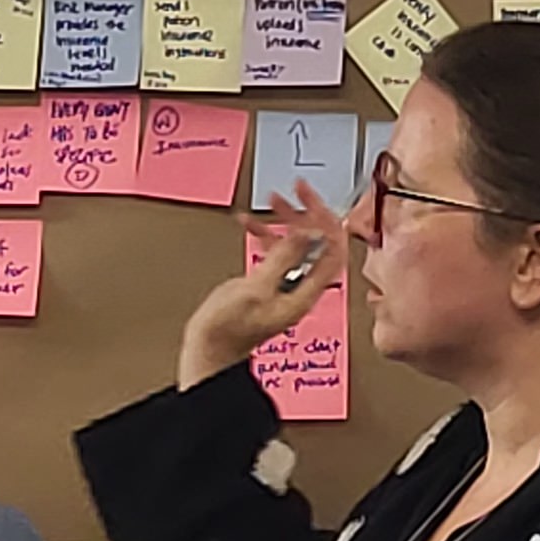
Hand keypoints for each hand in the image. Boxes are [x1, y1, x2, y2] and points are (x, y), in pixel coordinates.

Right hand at [176, 185, 346, 389]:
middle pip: (315, 243)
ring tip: (272, 200)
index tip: (313, 198)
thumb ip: (282, 259)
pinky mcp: (267, 283)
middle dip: (306, 213)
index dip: (326, 221)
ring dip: (284, 220)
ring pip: (294, 245)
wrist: (208, 350)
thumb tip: (307, 234)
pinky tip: (249, 222)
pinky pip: (273, 253)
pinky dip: (264, 235)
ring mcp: (284, 286)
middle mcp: (300, 289)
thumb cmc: (228, 332)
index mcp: (305, 294)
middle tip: (296, 190)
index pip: (331, 251)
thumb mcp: (256, 289)